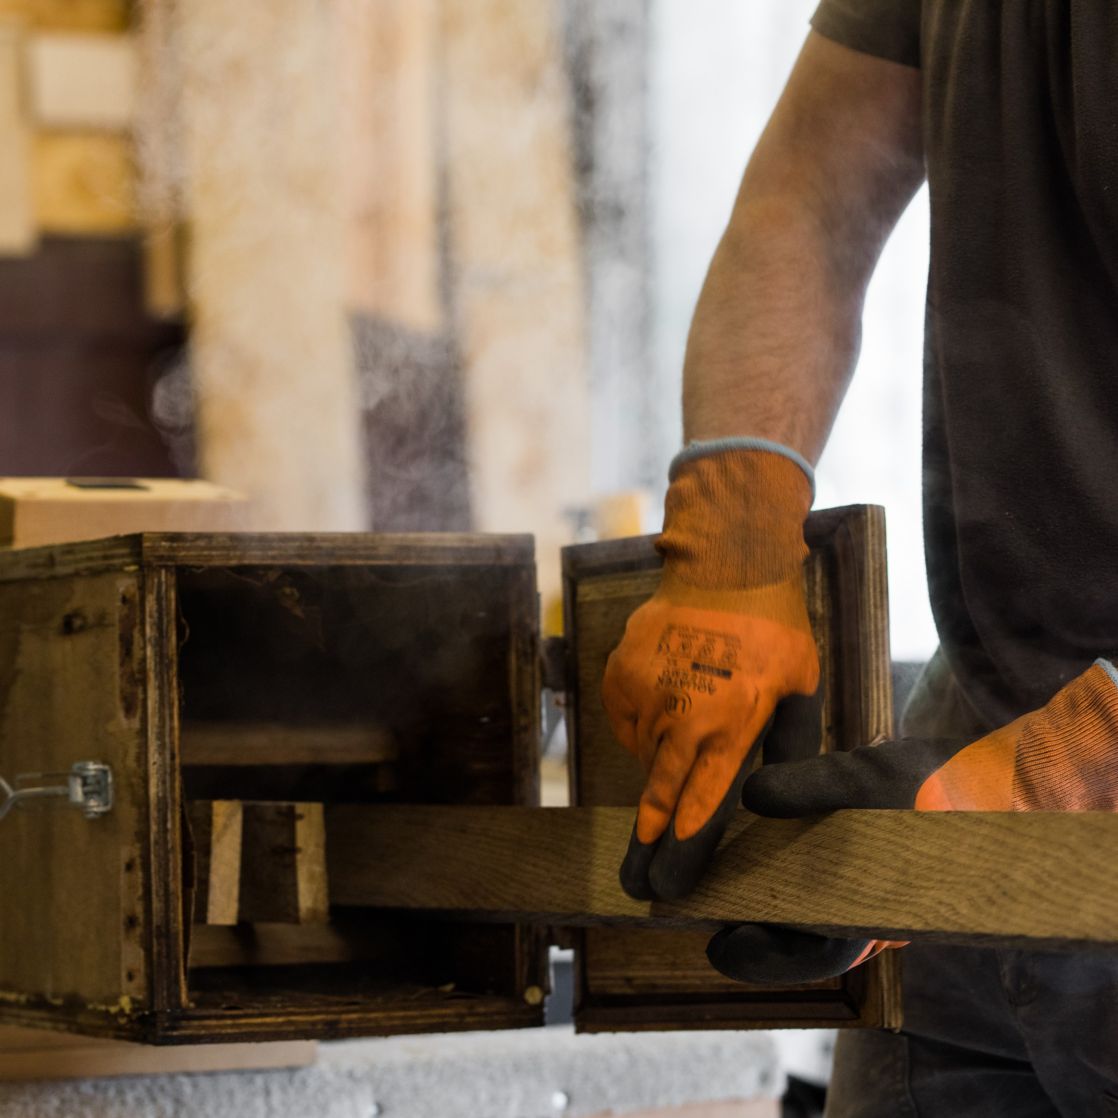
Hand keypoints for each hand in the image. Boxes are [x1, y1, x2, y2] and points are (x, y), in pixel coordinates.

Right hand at [601, 443, 819, 900]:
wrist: (725, 566)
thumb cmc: (773, 630)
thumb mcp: (800, 689)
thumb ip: (785, 745)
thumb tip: (775, 795)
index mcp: (733, 722)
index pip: (702, 798)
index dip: (685, 843)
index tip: (668, 878)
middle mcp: (684, 714)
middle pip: (660, 790)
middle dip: (650, 836)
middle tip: (637, 874)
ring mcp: (647, 692)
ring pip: (644, 753)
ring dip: (659, 761)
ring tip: (687, 732)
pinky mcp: (621, 673)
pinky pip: (627, 719)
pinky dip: (643, 724)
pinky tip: (668, 701)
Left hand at [706, 658, 1117, 983]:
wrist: (1001, 782)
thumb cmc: (939, 784)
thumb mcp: (871, 773)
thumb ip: (813, 784)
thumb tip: (752, 795)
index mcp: (880, 912)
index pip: (813, 956)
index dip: (760, 957)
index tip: (717, 946)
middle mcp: (876, 916)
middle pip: (804, 940)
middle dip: (755, 928)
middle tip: (704, 909)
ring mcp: (877, 898)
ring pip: (813, 915)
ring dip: (769, 900)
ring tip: (722, 878)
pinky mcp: (875, 873)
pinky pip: (827, 886)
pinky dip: (793, 874)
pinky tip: (761, 845)